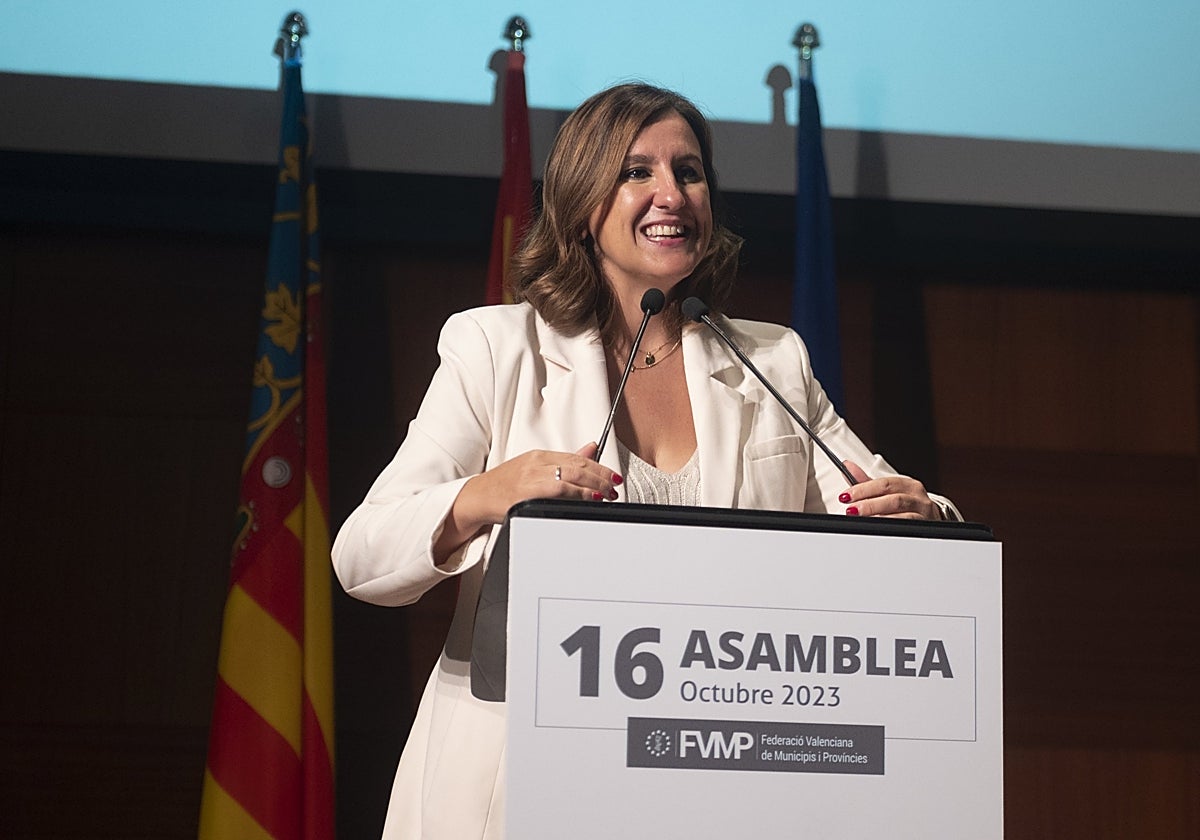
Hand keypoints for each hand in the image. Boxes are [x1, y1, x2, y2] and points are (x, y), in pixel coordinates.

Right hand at [435, 443, 622, 559]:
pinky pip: (557, 491)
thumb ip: (565, 461)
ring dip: (593, 486)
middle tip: (615, 486)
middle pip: (577, 466)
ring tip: (607, 494)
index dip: (599, 467)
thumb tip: (591, 449)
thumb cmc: (505, 485)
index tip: (613, 476)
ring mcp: (531, 479)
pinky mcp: (526, 495)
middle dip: (601, 477)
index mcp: (540, 456)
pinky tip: (587, 498)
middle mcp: (537, 464)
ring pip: (570, 477)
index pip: (577, 458)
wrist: (478, 497)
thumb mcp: (535, 468)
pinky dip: (576, 494)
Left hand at [838, 460, 940, 519]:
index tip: (846, 495)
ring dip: (879, 518)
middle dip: (869, 505)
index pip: (885, 484)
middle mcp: (917, 498)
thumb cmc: (906, 503)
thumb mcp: (888, 491)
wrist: (931, 519)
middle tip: (851, 510)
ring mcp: (922, 514)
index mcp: (908, 485)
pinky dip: (891, 528)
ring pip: (902, 515)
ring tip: (862, 520)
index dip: (864, 489)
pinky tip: (878, 529)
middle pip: (893, 500)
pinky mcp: (923, 528)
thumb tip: (847, 466)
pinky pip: (907, 529)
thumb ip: (866, 481)